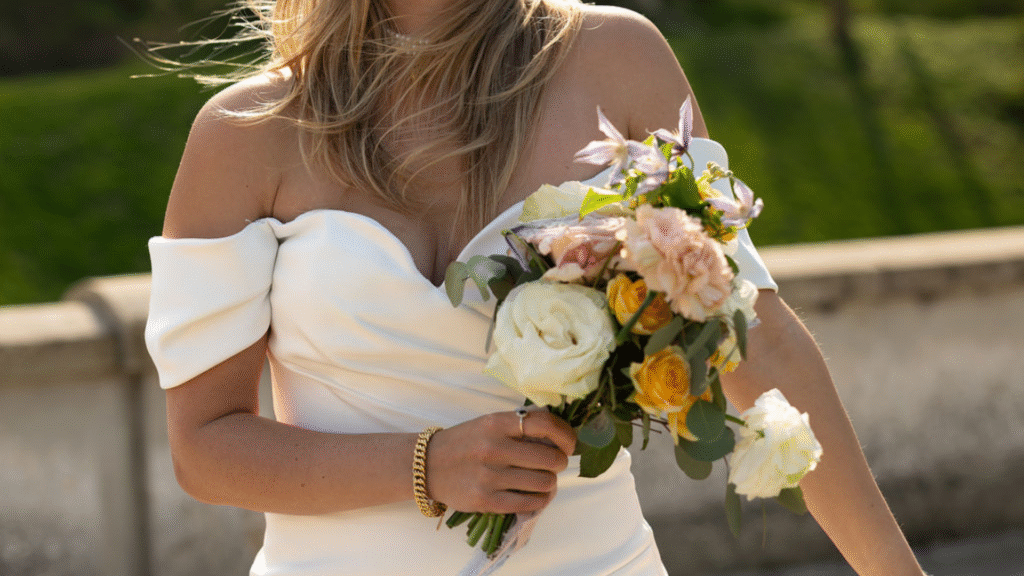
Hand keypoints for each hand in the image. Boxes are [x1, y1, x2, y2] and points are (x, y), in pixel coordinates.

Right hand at [426, 410, 575, 513]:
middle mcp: (494, 448)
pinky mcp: (486, 501)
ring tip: (542, 480)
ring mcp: (490, 476)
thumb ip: (520, 425)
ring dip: (550, 483)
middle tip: (553, 464)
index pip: (545, 424)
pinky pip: (529, 503)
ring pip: (544, 483)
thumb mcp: (489, 423)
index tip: (568, 444)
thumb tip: (558, 432)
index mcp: (496, 424)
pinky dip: (539, 500)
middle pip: (551, 458)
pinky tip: (535, 495)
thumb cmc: (465, 442)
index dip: (565, 435)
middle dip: (559, 463)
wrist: (426, 465)